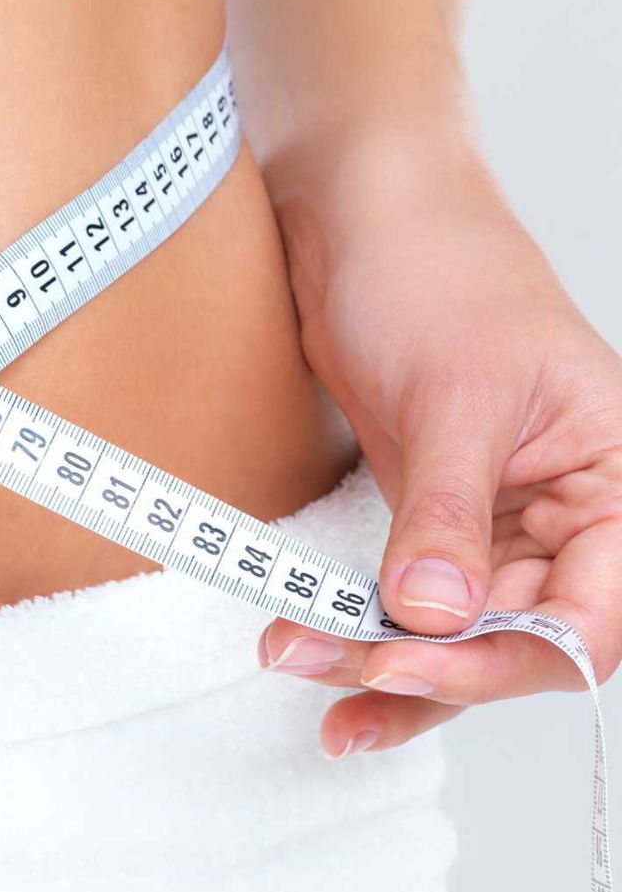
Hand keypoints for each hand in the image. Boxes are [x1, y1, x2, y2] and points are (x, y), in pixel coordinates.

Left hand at [260, 136, 621, 757]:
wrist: (362, 221)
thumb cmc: (439, 271)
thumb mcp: (454, 395)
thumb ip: (448, 511)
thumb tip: (433, 612)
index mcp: (615, 484)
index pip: (594, 614)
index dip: (514, 653)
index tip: (422, 657)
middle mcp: (569, 518)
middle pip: (522, 640)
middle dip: (432, 667)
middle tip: (340, 669)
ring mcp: (496, 525)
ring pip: (459, 636)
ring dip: (384, 666)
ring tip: (301, 668)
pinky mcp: (429, 523)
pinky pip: (410, 607)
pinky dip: (365, 637)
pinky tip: (319, 665)